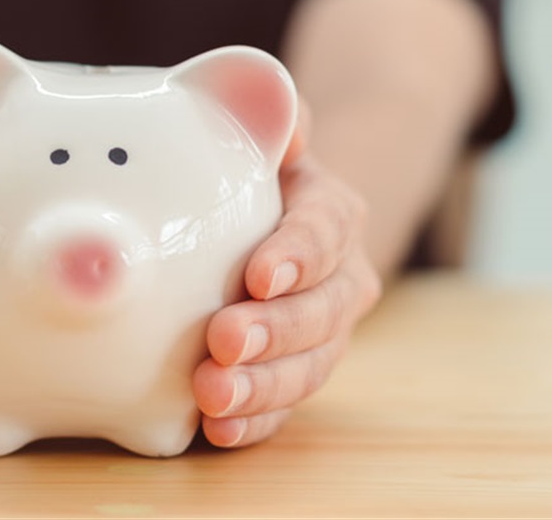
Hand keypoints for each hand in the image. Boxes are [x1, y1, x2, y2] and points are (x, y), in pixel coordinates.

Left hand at [193, 129, 382, 447]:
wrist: (270, 227)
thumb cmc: (253, 175)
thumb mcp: (265, 135)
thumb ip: (275, 118)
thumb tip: (289, 122)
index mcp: (331, 215)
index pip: (325, 231)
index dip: (297, 255)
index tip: (259, 273)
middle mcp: (338, 279)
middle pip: (323, 311)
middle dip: (277, 331)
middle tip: (226, 340)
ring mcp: (320, 333)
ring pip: (308, 367)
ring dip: (263, 386)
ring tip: (213, 398)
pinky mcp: (292, 374)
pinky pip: (283, 406)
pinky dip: (254, 423)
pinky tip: (217, 432)